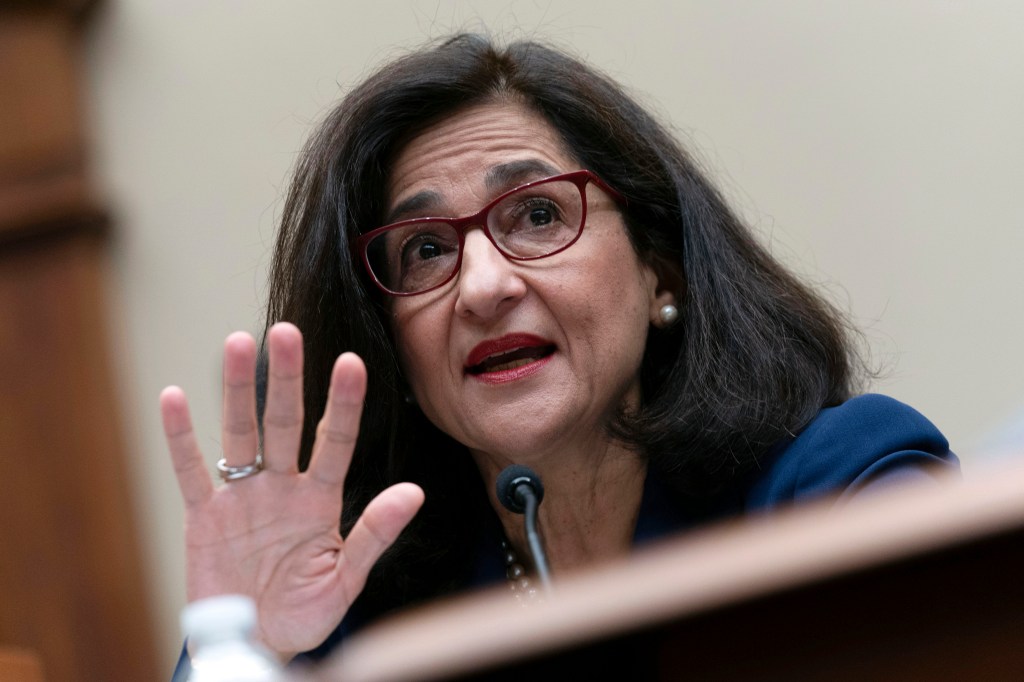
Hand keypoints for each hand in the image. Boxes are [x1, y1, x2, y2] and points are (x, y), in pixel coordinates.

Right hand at [160, 322, 423, 659]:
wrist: (257, 644)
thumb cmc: (304, 613)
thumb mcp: (345, 579)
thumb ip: (375, 535)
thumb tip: (413, 492)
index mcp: (320, 500)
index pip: (333, 441)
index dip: (342, 404)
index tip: (352, 363)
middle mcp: (281, 487)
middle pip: (284, 423)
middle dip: (286, 378)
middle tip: (287, 332)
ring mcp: (242, 498)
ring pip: (240, 434)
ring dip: (236, 390)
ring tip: (238, 342)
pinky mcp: (204, 517)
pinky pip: (190, 472)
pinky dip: (180, 438)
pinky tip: (174, 397)